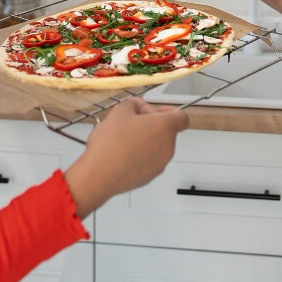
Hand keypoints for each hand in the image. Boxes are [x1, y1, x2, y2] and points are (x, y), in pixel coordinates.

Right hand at [64, 98, 189, 217]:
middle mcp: (168, 147)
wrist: (100, 174)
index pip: (182, 118)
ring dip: (144, 139)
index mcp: (165, 128)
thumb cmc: (112, 142)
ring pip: (157, 146)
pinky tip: (120, 153)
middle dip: (150, 124)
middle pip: (166, 131)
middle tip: (130, 121)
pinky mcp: (150, 177)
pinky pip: (148, 160)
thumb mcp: (120, 111)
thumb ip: (132, 104)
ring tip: (121, 138)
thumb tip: (136, 107)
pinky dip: (139, 155)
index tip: (158, 111)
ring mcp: (160, 164)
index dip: (170, 111)